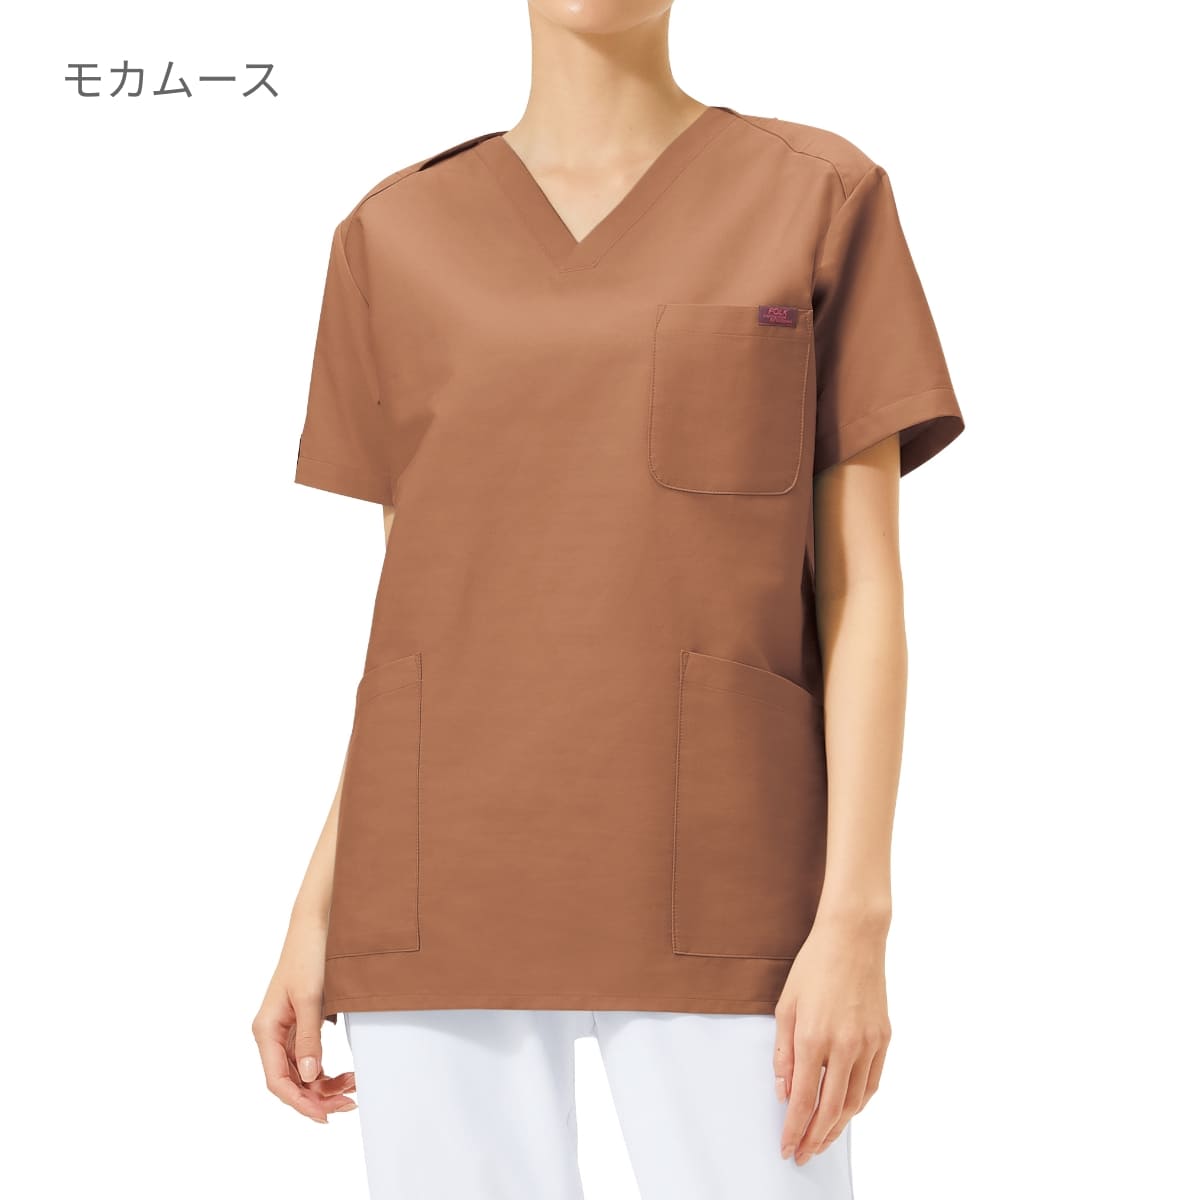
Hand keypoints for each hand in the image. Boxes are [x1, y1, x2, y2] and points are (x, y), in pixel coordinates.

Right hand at [252, 917, 356, 1123]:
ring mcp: (284, 1030)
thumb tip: (308, 1075)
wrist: (315, 925)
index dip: (300, 1103)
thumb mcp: (311, 997)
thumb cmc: (308, 955)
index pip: (278, 1081)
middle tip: (350, 1103)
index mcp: (266, 1029)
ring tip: (353, 1087)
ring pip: (301, 1072)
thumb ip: (308, 1038)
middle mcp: (271, 1033)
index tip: (325, 1116)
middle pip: (291, 1081)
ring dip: (325, 1085)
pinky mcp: (298, 1023)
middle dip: (318, 1096)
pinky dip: (325, 1069)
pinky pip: (307, 1057)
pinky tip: (344, 1074)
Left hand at [773, 914, 890, 1164]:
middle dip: (815, 1139)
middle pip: (830, 1110)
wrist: (853, 938)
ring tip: (823, 1140)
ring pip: (854, 1103)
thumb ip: (783, 1053)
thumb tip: (784, 1091)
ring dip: (837, 1128)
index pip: (802, 1100)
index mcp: (813, 1037)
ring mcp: (868, 1044)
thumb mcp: (785, 1006)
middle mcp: (843, 1046)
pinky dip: (858, 1104)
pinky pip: (871, 1084)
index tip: (787, 1147)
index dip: (794, 1130)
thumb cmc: (814, 967)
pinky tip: (846, 1112)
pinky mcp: (884, 1039)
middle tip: (804, 1154)